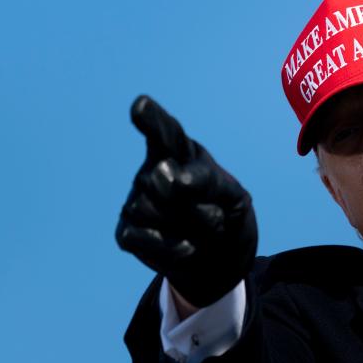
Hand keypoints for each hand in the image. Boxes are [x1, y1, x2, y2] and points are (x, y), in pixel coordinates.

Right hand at [116, 95, 257, 306]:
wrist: (221, 258)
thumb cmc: (228, 215)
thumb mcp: (235, 197)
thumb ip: (206, 181)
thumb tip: (163, 175)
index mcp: (182, 153)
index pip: (166, 132)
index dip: (153, 119)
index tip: (141, 105)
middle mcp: (153, 169)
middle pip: (162, 179)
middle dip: (194, 202)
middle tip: (217, 214)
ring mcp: (136, 200)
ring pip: (150, 208)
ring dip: (186, 225)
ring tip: (204, 230)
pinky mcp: (127, 231)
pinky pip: (143, 237)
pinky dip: (170, 246)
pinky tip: (189, 246)